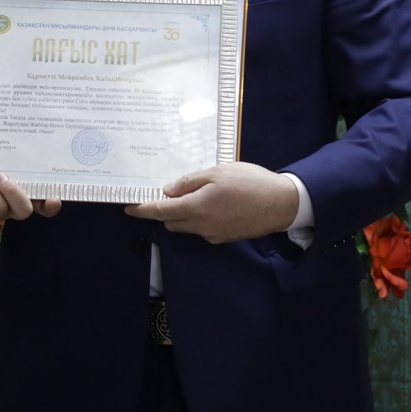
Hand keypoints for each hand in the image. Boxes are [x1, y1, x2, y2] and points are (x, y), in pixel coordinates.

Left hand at [123, 163, 298, 243]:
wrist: (281, 204)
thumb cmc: (250, 182)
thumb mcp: (217, 172)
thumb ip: (189, 182)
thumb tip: (167, 192)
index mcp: (197, 208)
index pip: (161, 212)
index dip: (143, 210)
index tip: (128, 207)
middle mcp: (202, 226)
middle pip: (172, 222)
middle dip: (165, 210)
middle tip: (170, 192)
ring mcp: (214, 235)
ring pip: (187, 226)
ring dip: (184, 214)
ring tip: (199, 193)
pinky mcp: (225, 238)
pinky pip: (203, 229)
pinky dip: (200, 218)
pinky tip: (215, 203)